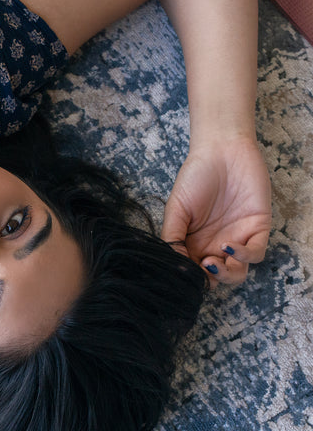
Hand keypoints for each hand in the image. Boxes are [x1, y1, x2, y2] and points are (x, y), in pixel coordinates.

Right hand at [161, 136, 271, 285]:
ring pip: (238, 272)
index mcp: (194, 244)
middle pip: (217, 278)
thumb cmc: (195, 177)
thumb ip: (172, 237)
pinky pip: (256, 253)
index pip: (194, 272)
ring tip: (212, 262)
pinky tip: (227, 246)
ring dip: (226, 274)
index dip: (190, 278)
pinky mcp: (258, 229)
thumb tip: (172, 265)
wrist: (221, 151)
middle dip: (209, 280)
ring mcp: (238, 238)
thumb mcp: (175, 209)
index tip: (183, 274)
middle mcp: (216, 245)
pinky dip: (243, 256)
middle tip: (200, 268)